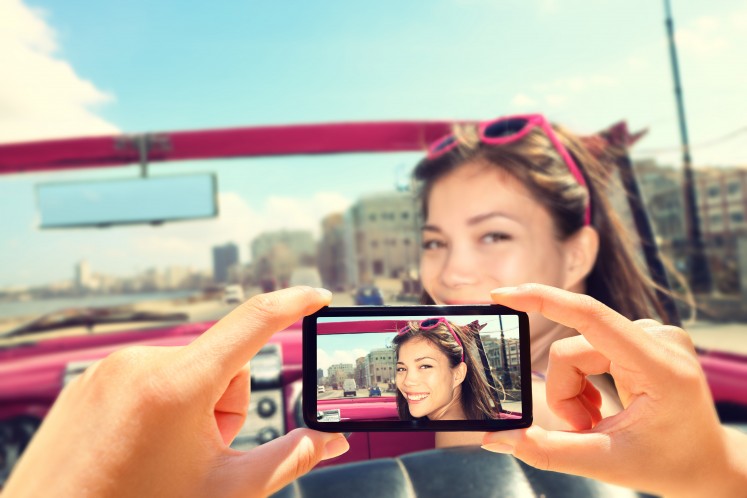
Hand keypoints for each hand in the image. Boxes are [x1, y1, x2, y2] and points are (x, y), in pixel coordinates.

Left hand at [3, 286, 348, 497]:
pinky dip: (156, 405)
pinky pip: (147, 377)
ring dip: (191, 405)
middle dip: (224, 403)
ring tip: (164, 452)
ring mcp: (110, 369)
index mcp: (179, 384)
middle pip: (220, 363)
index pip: (254, 321)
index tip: (318, 296)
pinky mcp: (89, 379)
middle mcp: (141, 363)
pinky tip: (138, 445)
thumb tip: (330, 442)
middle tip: (200, 451)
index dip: (294, 304)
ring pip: (184, 370)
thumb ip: (290, 458)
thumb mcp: (228, 490)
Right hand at [482, 284, 746, 497]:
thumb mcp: (605, 462)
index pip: (591, 316)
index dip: (541, 300)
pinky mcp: (644, 337)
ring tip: (595, 421)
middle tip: (584, 428)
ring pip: (577, 350)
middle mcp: (660, 340)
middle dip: (565, 392)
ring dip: (574, 390)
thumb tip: (494, 438)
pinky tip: (601, 404)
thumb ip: (545, 450)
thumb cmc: (669, 464)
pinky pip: (590, 348)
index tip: (502, 295)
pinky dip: (584, 380)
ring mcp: (654, 335)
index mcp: (660, 367)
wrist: (708, 465)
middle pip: (574, 349)